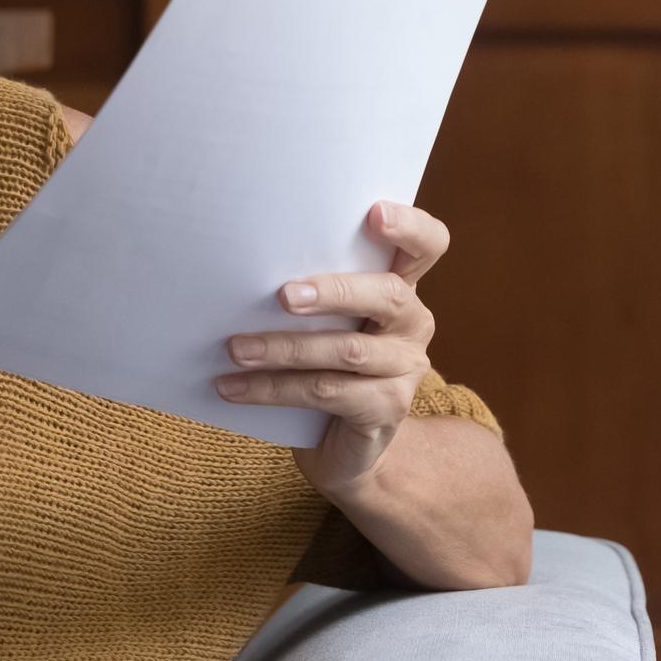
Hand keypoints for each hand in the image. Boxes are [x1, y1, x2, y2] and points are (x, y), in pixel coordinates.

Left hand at [214, 201, 448, 498]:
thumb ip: (304, 291)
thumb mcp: (319, 321)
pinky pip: (325, 393)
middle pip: (387, 294)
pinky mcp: (385, 409)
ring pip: (346, 350)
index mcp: (400, 287)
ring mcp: (405, 368)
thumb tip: (235, 268)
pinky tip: (231, 387)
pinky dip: (271, 389)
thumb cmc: (322, 366)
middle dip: (334, 290)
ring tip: (235, 348)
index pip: (428, 244)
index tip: (373, 213)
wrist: (342, 447)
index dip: (409, 226)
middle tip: (283, 295)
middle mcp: (412, 323)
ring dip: (284, 348)